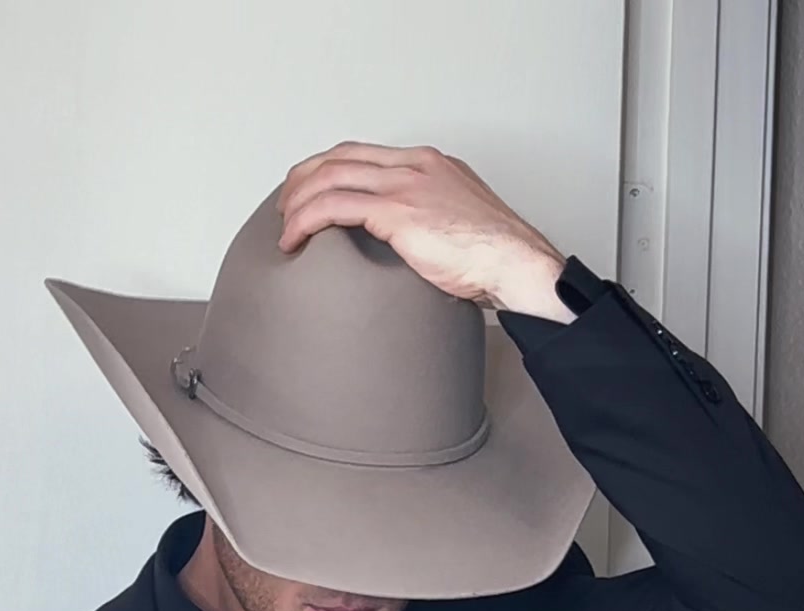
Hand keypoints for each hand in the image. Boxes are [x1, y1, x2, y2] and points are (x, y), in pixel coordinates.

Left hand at [276, 141, 573, 321]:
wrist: (518, 263)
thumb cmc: (498, 258)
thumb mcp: (460, 227)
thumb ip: (431, 225)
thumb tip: (414, 250)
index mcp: (429, 164)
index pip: (364, 154)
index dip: (328, 170)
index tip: (311, 192)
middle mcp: (414, 165)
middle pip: (340, 157)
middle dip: (304, 180)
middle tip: (286, 207)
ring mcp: (406, 184)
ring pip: (330, 176)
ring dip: (298, 202)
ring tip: (285, 229)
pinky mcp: (398, 211)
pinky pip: (334, 206)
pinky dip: (306, 220)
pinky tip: (294, 240)